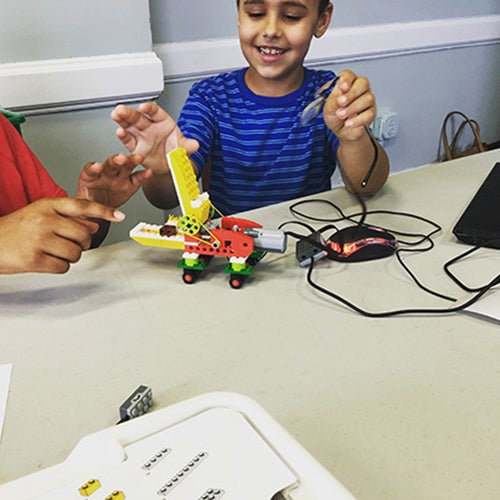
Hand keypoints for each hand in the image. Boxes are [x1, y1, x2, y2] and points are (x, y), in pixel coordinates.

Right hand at [0, 198, 124, 273]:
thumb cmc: (17, 229)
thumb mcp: (40, 214)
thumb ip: (68, 217)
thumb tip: (95, 225)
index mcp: (47, 205)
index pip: (82, 206)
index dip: (103, 211)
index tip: (120, 216)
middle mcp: (44, 220)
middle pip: (84, 235)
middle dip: (83, 244)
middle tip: (69, 244)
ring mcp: (39, 240)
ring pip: (76, 252)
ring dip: (71, 256)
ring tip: (54, 251)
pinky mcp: (34, 259)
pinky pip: (63, 267)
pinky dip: (59, 267)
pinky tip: (46, 260)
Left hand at [75, 153, 152, 207]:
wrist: (99, 209)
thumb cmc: (88, 205)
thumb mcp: (82, 207)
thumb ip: (86, 209)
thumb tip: (84, 219)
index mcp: (90, 178)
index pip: (89, 171)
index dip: (93, 168)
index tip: (97, 166)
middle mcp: (105, 174)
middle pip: (110, 165)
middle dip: (116, 161)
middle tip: (120, 158)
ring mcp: (118, 178)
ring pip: (124, 167)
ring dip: (131, 161)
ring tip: (137, 158)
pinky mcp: (130, 183)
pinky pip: (137, 178)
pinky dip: (143, 175)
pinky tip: (148, 172)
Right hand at [110, 102, 198, 174]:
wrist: (169, 165)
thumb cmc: (175, 151)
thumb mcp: (183, 148)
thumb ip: (188, 146)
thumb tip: (195, 144)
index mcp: (163, 122)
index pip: (155, 112)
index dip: (149, 108)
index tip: (144, 107)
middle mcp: (150, 127)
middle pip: (139, 117)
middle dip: (129, 113)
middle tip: (121, 109)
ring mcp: (141, 136)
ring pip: (130, 126)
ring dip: (122, 120)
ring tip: (115, 115)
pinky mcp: (136, 147)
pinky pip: (129, 140)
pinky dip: (123, 136)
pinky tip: (119, 132)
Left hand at [323, 70, 376, 141]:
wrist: (341, 131)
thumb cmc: (335, 116)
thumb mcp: (328, 109)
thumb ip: (333, 102)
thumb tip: (340, 97)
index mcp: (347, 84)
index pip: (349, 75)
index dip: (347, 79)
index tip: (342, 88)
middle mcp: (359, 90)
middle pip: (363, 83)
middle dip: (351, 93)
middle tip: (341, 103)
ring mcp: (367, 100)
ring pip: (367, 98)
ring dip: (352, 108)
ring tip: (342, 115)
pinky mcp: (371, 113)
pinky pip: (369, 114)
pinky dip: (357, 120)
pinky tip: (349, 122)